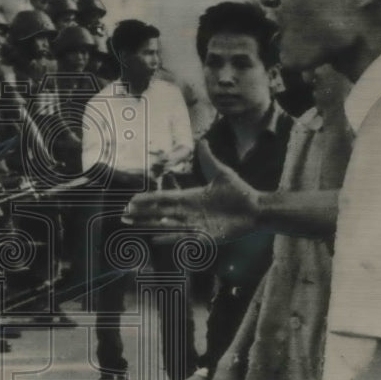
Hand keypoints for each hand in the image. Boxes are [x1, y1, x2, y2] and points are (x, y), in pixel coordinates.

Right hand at [124, 142, 259, 239]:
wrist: (256, 209)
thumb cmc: (240, 192)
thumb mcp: (221, 173)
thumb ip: (208, 159)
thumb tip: (202, 141)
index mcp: (191, 198)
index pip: (164, 199)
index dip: (148, 200)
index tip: (132, 201)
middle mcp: (189, 213)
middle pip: (160, 213)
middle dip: (141, 214)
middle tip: (123, 215)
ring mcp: (196, 225)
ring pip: (167, 225)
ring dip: (149, 225)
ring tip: (133, 225)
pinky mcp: (205, 236)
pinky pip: (183, 238)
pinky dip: (169, 238)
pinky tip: (155, 239)